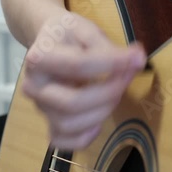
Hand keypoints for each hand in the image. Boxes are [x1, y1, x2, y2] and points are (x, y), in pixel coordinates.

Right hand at [22, 9, 145, 149]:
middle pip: (71, 103)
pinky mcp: (48, 122)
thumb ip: (109, 47)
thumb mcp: (85, 29)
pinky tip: (97, 125)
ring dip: (101, 113)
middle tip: (126, 78)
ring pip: (68, 125)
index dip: (111, 64)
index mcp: (39, 58)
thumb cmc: (68, 35)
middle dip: (108, 93)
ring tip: (115, 95)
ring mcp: (40, 107)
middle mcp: (34, 86)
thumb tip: (138, 60)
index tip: (135, 59)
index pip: (78, 65)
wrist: (47, 42)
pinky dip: (82, 139)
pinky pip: (61, 141)